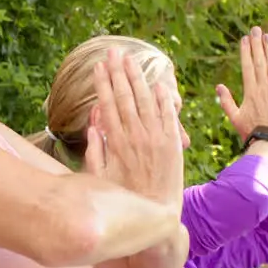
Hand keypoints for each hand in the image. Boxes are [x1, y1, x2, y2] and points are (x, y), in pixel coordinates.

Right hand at [85, 48, 184, 214]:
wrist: (157, 214)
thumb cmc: (124, 199)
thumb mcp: (100, 177)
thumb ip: (95, 148)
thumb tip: (93, 122)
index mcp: (116, 143)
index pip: (108, 105)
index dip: (102, 84)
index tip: (98, 67)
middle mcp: (136, 136)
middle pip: (125, 96)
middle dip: (118, 72)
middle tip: (113, 52)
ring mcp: (156, 138)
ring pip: (145, 100)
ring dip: (138, 78)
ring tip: (131, 60)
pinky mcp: (173, 144)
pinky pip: (168, 115)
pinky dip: (163, 98)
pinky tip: (157, 83)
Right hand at [216, 26, 267, 143]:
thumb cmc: (251, 132)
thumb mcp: (234, 118)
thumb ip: (226, 101)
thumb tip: (218, 86)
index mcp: (250, 92)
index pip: (248, 66)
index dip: (246, 51)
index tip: (244, 39)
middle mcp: (264, 88)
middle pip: (260, 61)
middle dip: (257, 44)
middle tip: (256, 30)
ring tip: (267, 36)